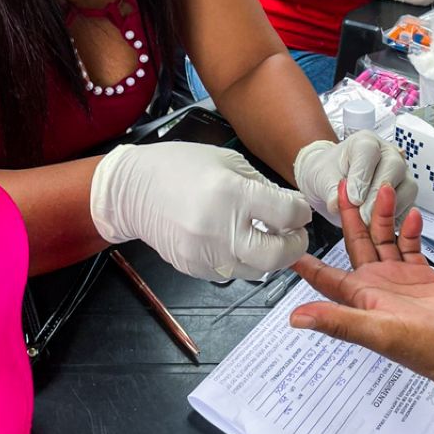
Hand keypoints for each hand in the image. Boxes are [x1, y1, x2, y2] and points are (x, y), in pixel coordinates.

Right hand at [90, 141, 310, 280]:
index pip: (286, 215)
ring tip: (266, 235)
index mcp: (232, 193)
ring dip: (269, 255)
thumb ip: (263, 187)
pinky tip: (236, 239)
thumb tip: (290, 208)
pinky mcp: (195, 269)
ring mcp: (206, 254)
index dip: (301, 213)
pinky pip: (232, 272)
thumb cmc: (180, 167)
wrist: (132, 190)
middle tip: (295, 233)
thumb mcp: (228, 161)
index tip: (300, 210)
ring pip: (257, 270)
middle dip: (295, 245)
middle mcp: (220, 229)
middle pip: (277, 256)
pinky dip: (242, 259)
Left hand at [290, 182, 433, 396]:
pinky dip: (409, 229)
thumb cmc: (428, 352)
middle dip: (349, 216)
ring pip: (384, 238)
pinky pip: (410, 245)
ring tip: (382, 189)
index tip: (291, 237)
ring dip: (382, 215)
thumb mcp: (379, 333)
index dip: (307, 259)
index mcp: (360, 298)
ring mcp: (399, 280)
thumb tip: (298, 318)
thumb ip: (339, 322)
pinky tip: (410, 214)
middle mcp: (376, 286)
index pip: (324, 275)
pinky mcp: (422, 277)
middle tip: (343, 187)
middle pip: (355, 243)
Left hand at [293, 131, 417, 224]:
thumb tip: (336, 203)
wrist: (332, 181)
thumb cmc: (328, 172)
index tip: (353, 198)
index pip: (369, 152)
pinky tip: (381, 226)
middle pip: (394, 167)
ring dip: (390, 208)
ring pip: (408, 186)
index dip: (362, 175)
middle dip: (377, 194)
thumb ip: (330, 189)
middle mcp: (386, 153)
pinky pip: (410, 205)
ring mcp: (399, 173)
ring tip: (370, 222)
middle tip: (363, 214)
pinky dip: (398, 217)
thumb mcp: (321, 178)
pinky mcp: (405, 192)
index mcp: (364, 142)